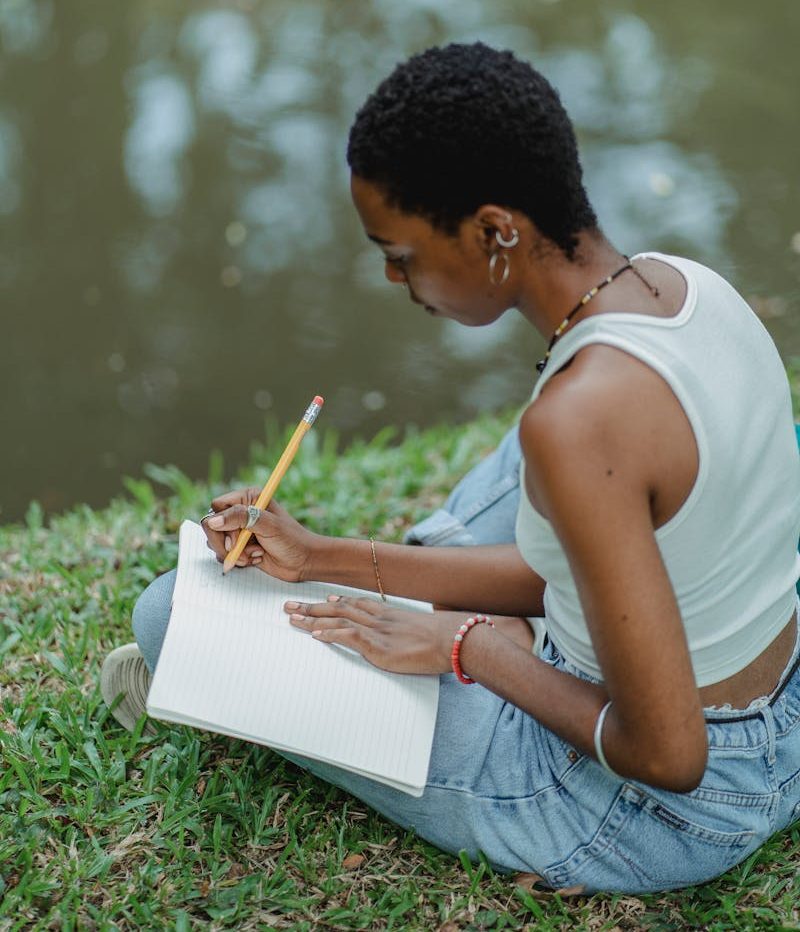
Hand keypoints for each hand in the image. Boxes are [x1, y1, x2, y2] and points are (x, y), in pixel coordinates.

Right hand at [201, 487, 321, 580]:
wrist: (304, 562)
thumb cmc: (292, 540)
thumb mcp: (268, 525)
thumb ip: (241, 518)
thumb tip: (213, 520)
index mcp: (248, 498)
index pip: (217, 507)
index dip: (222, 524)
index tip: (235, 538)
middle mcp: (242, 512)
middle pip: (212, 526)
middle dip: (226, 543)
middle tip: (241, 551)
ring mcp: (240, 531)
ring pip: (216, 542)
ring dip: (234, 553)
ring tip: (255, 554)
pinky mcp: (240, 547)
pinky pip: (224, 554)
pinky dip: (238, 560)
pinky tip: (256, 558)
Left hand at [284, 596, 475, 674]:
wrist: (454, 640)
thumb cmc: (445, 639)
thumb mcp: (424, 632)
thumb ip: (411, 634)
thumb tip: (413, 643)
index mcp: (390, 614)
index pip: (358, 603)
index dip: (338, 601)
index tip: (323, 598)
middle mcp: (379, 619)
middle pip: (339, 608)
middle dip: (313, 607)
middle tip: (290, 605)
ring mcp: (377, 631)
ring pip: (337, 619)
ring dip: (312, 619)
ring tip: (291, 618)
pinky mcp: (378, 647)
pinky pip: (349, 636)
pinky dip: (331, 634)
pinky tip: (315, 635)